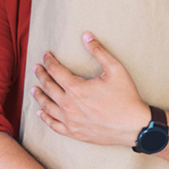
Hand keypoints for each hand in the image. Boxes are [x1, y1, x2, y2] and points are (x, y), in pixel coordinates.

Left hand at [31, 32, 150, 146]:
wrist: (134, 126)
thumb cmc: (126, 97)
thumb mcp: (115, 69)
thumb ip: (99, 51)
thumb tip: (86, 36)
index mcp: (76, 88)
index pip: (55, 71)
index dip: (49, 61)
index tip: (46, 55)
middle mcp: (69, 105)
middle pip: (48, 87)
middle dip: (41, 76)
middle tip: (36, 69)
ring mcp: (71, 121)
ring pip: (47, 107)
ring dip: (39, 96)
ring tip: (33, 89)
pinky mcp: (75, 132)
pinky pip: (54, 125)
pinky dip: (45, 118)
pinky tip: (40, 113)